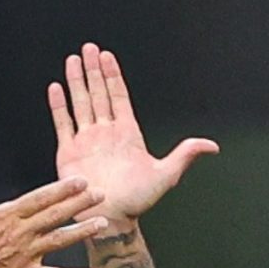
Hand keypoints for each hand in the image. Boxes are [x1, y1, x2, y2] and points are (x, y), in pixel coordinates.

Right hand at [0, 154, 109, 267]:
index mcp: (6, 216)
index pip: (40, 199)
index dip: (62, 189)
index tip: (81, 181)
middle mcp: (20, 234)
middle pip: (55, 216)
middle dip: (79, 204)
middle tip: (100, 195)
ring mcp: (24, 256)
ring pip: (59, 241)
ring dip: (82, 232)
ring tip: (102, 224)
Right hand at [48, 42, 217, 224]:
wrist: (111, 219)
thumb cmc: (138, 200)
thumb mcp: (166, 175)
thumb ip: (184, 155)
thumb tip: (212, 146)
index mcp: (127, 133)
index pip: (118, 96)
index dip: (113, 76)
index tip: (107, 56)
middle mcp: (106, 133)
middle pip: (98, 94)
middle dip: (94, 71)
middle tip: (89, 48)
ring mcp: (86, 141)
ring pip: (80, 103)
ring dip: (76, 82)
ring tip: (73, 60)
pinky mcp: (69, 152)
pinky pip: (63, 124)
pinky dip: (59, 106)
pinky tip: (56, 88)